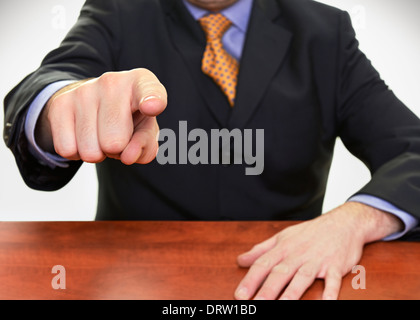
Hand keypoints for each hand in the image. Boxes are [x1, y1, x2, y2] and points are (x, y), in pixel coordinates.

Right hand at [36, 68, 166, 164]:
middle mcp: (112, 82)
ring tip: (101, 134)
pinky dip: (76, 152)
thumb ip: (145, 146)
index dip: (153, 101)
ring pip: (90, 151)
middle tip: (117, 136)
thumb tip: (128, 156)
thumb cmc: (129, 118)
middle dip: (116, 150)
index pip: (150, 91)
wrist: (93, 101)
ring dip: (97, 152)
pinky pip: (67, 149)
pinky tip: (83, 135)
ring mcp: (83, 91)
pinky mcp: (60, 103)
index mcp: (141, 84)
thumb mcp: (145, 131)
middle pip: (114, 142)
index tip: (153, 107)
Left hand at [234, 202, 403, 299]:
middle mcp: (298, 254)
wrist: (343, 223)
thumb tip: (240, 260)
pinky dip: (330, 291)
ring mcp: (317, 260)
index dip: (250, 280)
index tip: (239, 295)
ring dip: (292, 292)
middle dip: (267, 289)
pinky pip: (333, 280)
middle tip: (256, 303)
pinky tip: (327, 303)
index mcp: (283, 248)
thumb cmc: (309, 233)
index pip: (263, 264)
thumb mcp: (282, 237)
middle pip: (280, 273)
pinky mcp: (335, 266)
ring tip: (282, 306)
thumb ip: (261, 250)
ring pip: (303, 277)